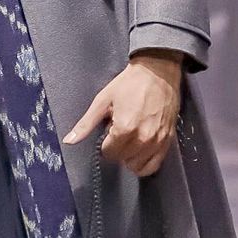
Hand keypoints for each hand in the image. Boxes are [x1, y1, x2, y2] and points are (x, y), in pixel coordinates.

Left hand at [64, 51, 182, 176]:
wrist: (158, 71)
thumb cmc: (130, 83)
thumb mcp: (103, 100)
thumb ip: (86, 124)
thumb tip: (69, 141)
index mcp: (125, 129)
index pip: (109, 153)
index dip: (105, 144)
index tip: (109, 131)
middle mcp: (143, 138)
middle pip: (123, 159)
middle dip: (117, 149)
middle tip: (120, 133)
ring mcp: (157, 141)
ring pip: (137, 166)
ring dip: (130, 157)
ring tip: (130, 141)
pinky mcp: (168, 140)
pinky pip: (154, 165)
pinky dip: (145, 163)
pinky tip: (140, 153)